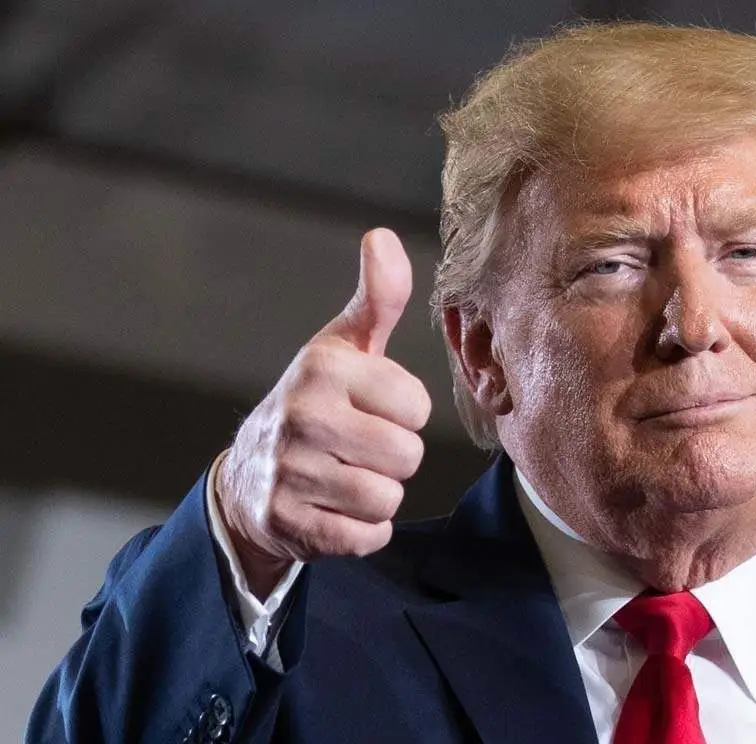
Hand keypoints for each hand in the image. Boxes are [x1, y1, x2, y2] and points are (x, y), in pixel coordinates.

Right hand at [216, 228, 430, 597]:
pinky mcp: (286, 523)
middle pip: (407, 456)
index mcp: (324, 369)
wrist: (249, 476)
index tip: (373, 409)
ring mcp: (290, 473)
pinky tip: (335, 509)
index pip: (417, 407)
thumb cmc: (316, 401)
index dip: (405, 414)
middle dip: (393, 458)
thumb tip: (383, 236)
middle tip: (359, 448)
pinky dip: (361, 532)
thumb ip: (378, 297)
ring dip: (378, 495)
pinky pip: (365, 538)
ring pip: (387, 499)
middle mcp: (303, 416)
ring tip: (347, 476)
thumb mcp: (345, 346)